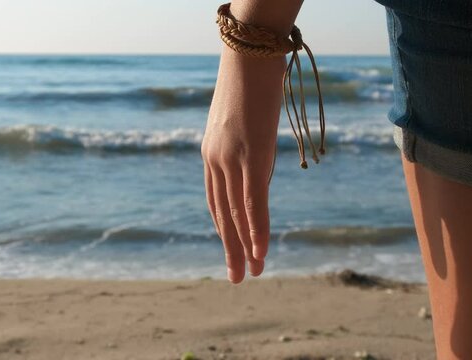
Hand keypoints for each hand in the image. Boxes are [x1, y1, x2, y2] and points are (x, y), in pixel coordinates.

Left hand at [202, 47, 285, 283]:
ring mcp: (231, 158)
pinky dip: (257, 229)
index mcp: (211, 153)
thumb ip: (247, 150)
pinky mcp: (250, 155)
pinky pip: (252, 201)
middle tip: (236, 277)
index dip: (224, 228)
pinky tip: (260, 251)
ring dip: (243, 247)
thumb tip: (258, 172)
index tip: (232, 249)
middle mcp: (215, 160)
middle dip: (229, 248)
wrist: (249, 56)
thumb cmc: (249, 85)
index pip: (215, 200)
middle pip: (221, 213)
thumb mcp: (243, 122)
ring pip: (235, 213)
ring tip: (251, 273)